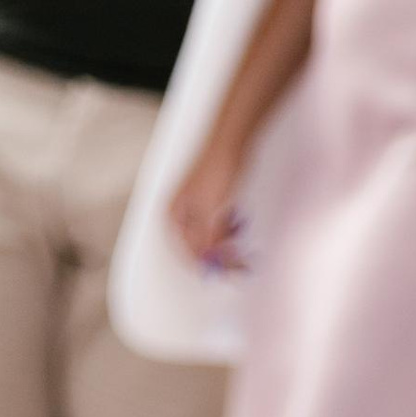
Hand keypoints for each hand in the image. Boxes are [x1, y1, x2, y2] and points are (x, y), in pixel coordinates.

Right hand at [169, 137, 248, 270]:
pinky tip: (239, 225)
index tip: (228, 272)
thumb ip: (204, 241)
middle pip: (200, 249)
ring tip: (239, 232)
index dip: (209, 265)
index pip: (188, 254)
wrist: (230, 144)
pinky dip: (230, 233)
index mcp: (173, 216)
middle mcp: (182, 215)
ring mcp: (196, 210)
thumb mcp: (209, 212)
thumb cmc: (216, 172)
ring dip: (227, 245)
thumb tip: (205, 265)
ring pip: (212, 241)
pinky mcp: (211, 205)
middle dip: (221, 257)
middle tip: (242, 264)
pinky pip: (220, 230)